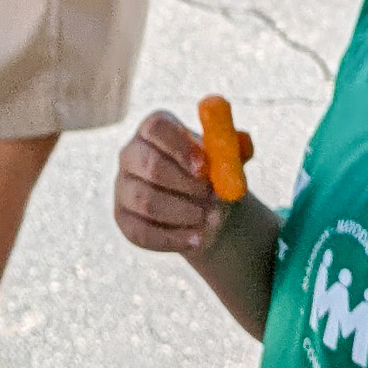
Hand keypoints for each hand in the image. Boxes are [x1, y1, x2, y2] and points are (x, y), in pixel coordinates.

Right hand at [114, 109, 253, 256]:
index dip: (180, 147)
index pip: (157, 128)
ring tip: (212, 218)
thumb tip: (243, 145)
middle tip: (212, 197)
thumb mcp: (226, 155)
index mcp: (155, 128)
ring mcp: (123, 187)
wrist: (201, 204)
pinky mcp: (123, 219)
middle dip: (184, 184)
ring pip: (147, 202)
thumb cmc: (211, 171)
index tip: (205, 167)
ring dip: (183, 213)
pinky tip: (197, 238)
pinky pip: (142, 232)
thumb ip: (235, 148)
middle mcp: (131, 153)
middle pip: (149, 165)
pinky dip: (173, 238)